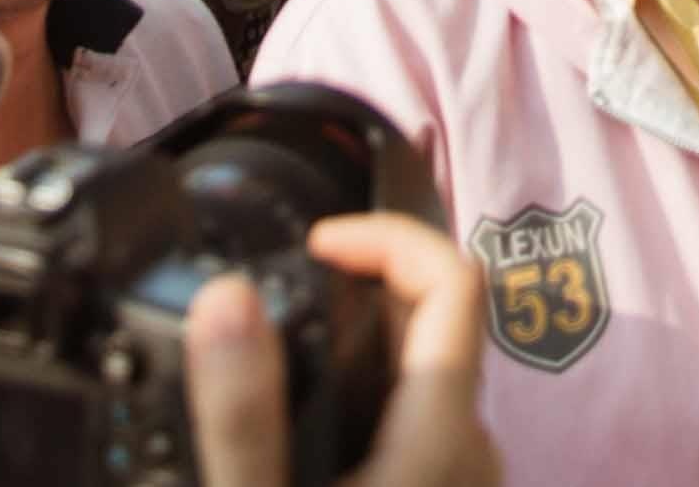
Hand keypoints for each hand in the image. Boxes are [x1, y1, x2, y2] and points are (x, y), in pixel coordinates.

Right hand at [188, 214, 497, 486]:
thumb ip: (244, 414)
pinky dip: (364, 381)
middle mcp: (470, 446)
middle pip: (437, 314)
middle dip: (359, 281)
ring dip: (359, 333)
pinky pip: (413, 407)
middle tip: (281, 287)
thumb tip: (228, 299)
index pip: (454, 278)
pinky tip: (304, 409)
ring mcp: (460, 472)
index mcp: (443, 434)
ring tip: (280, 341)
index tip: (313, 244)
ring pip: (424, 362)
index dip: (384, 235)